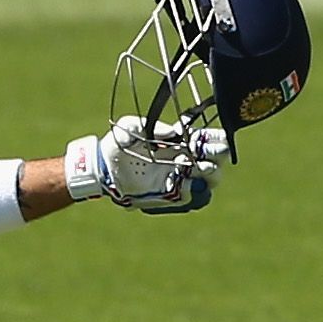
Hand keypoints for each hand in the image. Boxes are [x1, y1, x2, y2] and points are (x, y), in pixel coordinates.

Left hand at [64, 116, 227, 213]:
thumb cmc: (118, 144)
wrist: (105, 169)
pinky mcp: (174, 194)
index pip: (208, 138)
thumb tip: (173, 131)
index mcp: (179, 140)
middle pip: (217, 158)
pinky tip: (185, 183)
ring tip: (198, 168)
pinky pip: (193, 195)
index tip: (216, 138)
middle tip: (207, 153)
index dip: (217, 138)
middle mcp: (185, 159)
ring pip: (211, 178)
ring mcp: (181, 177)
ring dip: (210, 173)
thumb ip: (150, 125)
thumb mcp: (129, 127)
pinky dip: (193, 190)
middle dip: (218, 155)